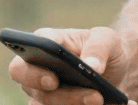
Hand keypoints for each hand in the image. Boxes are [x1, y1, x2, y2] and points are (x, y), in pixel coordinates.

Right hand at [8, 26, 137, 104]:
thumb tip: (91, 66)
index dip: (33, 72)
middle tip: (93, 97)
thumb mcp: (107, 38)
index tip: (53, 81)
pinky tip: (110, 104)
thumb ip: (99, 46)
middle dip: (62, 97)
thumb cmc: (102, 48)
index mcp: (45, 43)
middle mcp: (36, 71)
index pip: (25, 57)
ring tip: (104, 101)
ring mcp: (42, 94)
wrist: (112, 69)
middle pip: (34, 90)